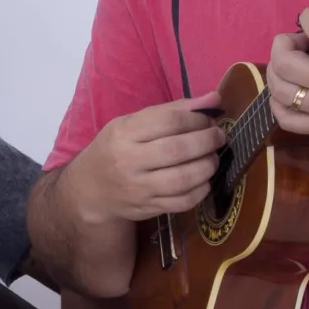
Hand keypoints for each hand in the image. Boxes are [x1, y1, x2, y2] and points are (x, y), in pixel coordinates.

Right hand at [65, 97, 227, 223]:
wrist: (91, 188)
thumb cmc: (116, 148)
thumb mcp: (133, 123)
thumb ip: (173, 110)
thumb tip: (214, 99)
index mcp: (124, 133)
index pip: (169, 121)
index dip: (197, 119)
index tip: (208, 119)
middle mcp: (128, 161)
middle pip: (178, 150)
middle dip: (207, 141)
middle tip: (218, 137)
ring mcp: (138, 188)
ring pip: (183, 179)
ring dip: (207, 166)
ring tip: (212, 158)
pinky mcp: (148, 208)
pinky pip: (183, 202)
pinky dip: (201, 190)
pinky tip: (203, 180)